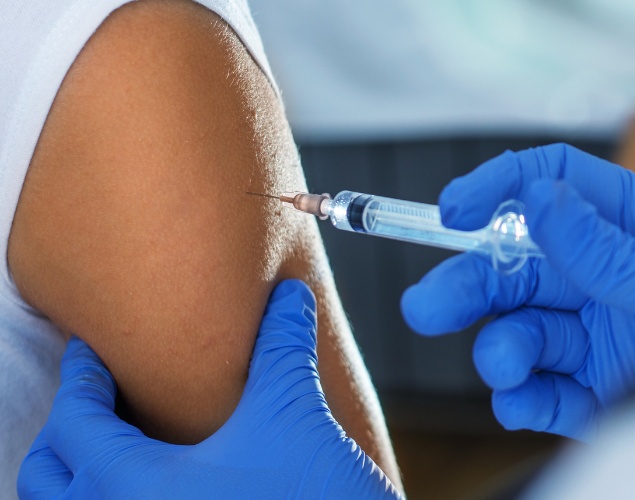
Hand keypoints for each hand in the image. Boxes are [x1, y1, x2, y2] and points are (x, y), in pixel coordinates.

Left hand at [18, 280, 400, 498]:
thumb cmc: (313, 498)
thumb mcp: (294, 413)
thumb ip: (284, 345)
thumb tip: (291, 295)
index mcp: (141, 487)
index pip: (76, 422)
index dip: (81, 373)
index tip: (89, 347)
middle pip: (49, 477)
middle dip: (68, 429)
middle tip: (100, 394)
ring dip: (83, 471)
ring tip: (121, 438)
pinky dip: (113, 495)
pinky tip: (158, 477)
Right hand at [401, 143, 634, 439]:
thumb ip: (605, 247)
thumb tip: (538, 196)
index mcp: (634, 228)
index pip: (555, 186)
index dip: (499, 188)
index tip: (452, 211)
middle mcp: (606, 278)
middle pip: (517, 268)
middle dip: (468, 287)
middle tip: (424, 308)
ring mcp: (598, 337)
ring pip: (523, 333)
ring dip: (501, 350)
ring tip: (503, 368)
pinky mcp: (595, 392)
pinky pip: (544, 392)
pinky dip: (523, 399)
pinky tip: (519, 403)